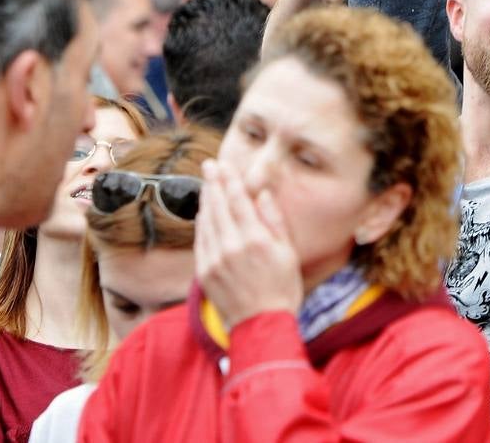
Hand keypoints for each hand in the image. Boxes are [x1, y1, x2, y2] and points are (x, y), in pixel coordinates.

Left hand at [195, 160, 301, 330]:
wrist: (261, 325)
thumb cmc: (282, 289)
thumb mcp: (288, 252)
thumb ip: (274, 220)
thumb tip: (262, 195)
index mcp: (255, 239)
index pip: (238, 200)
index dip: (230, 180)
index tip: (224, 164)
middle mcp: (231, 247)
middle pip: (218, 206)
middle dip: (213, 182)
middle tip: (209, 165)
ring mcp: (214, 260)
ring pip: (206, 221)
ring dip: (206, 200)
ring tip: (207, 184)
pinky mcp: (204, 272)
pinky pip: (200, 240)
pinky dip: (201, 223)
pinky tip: (203, 213)